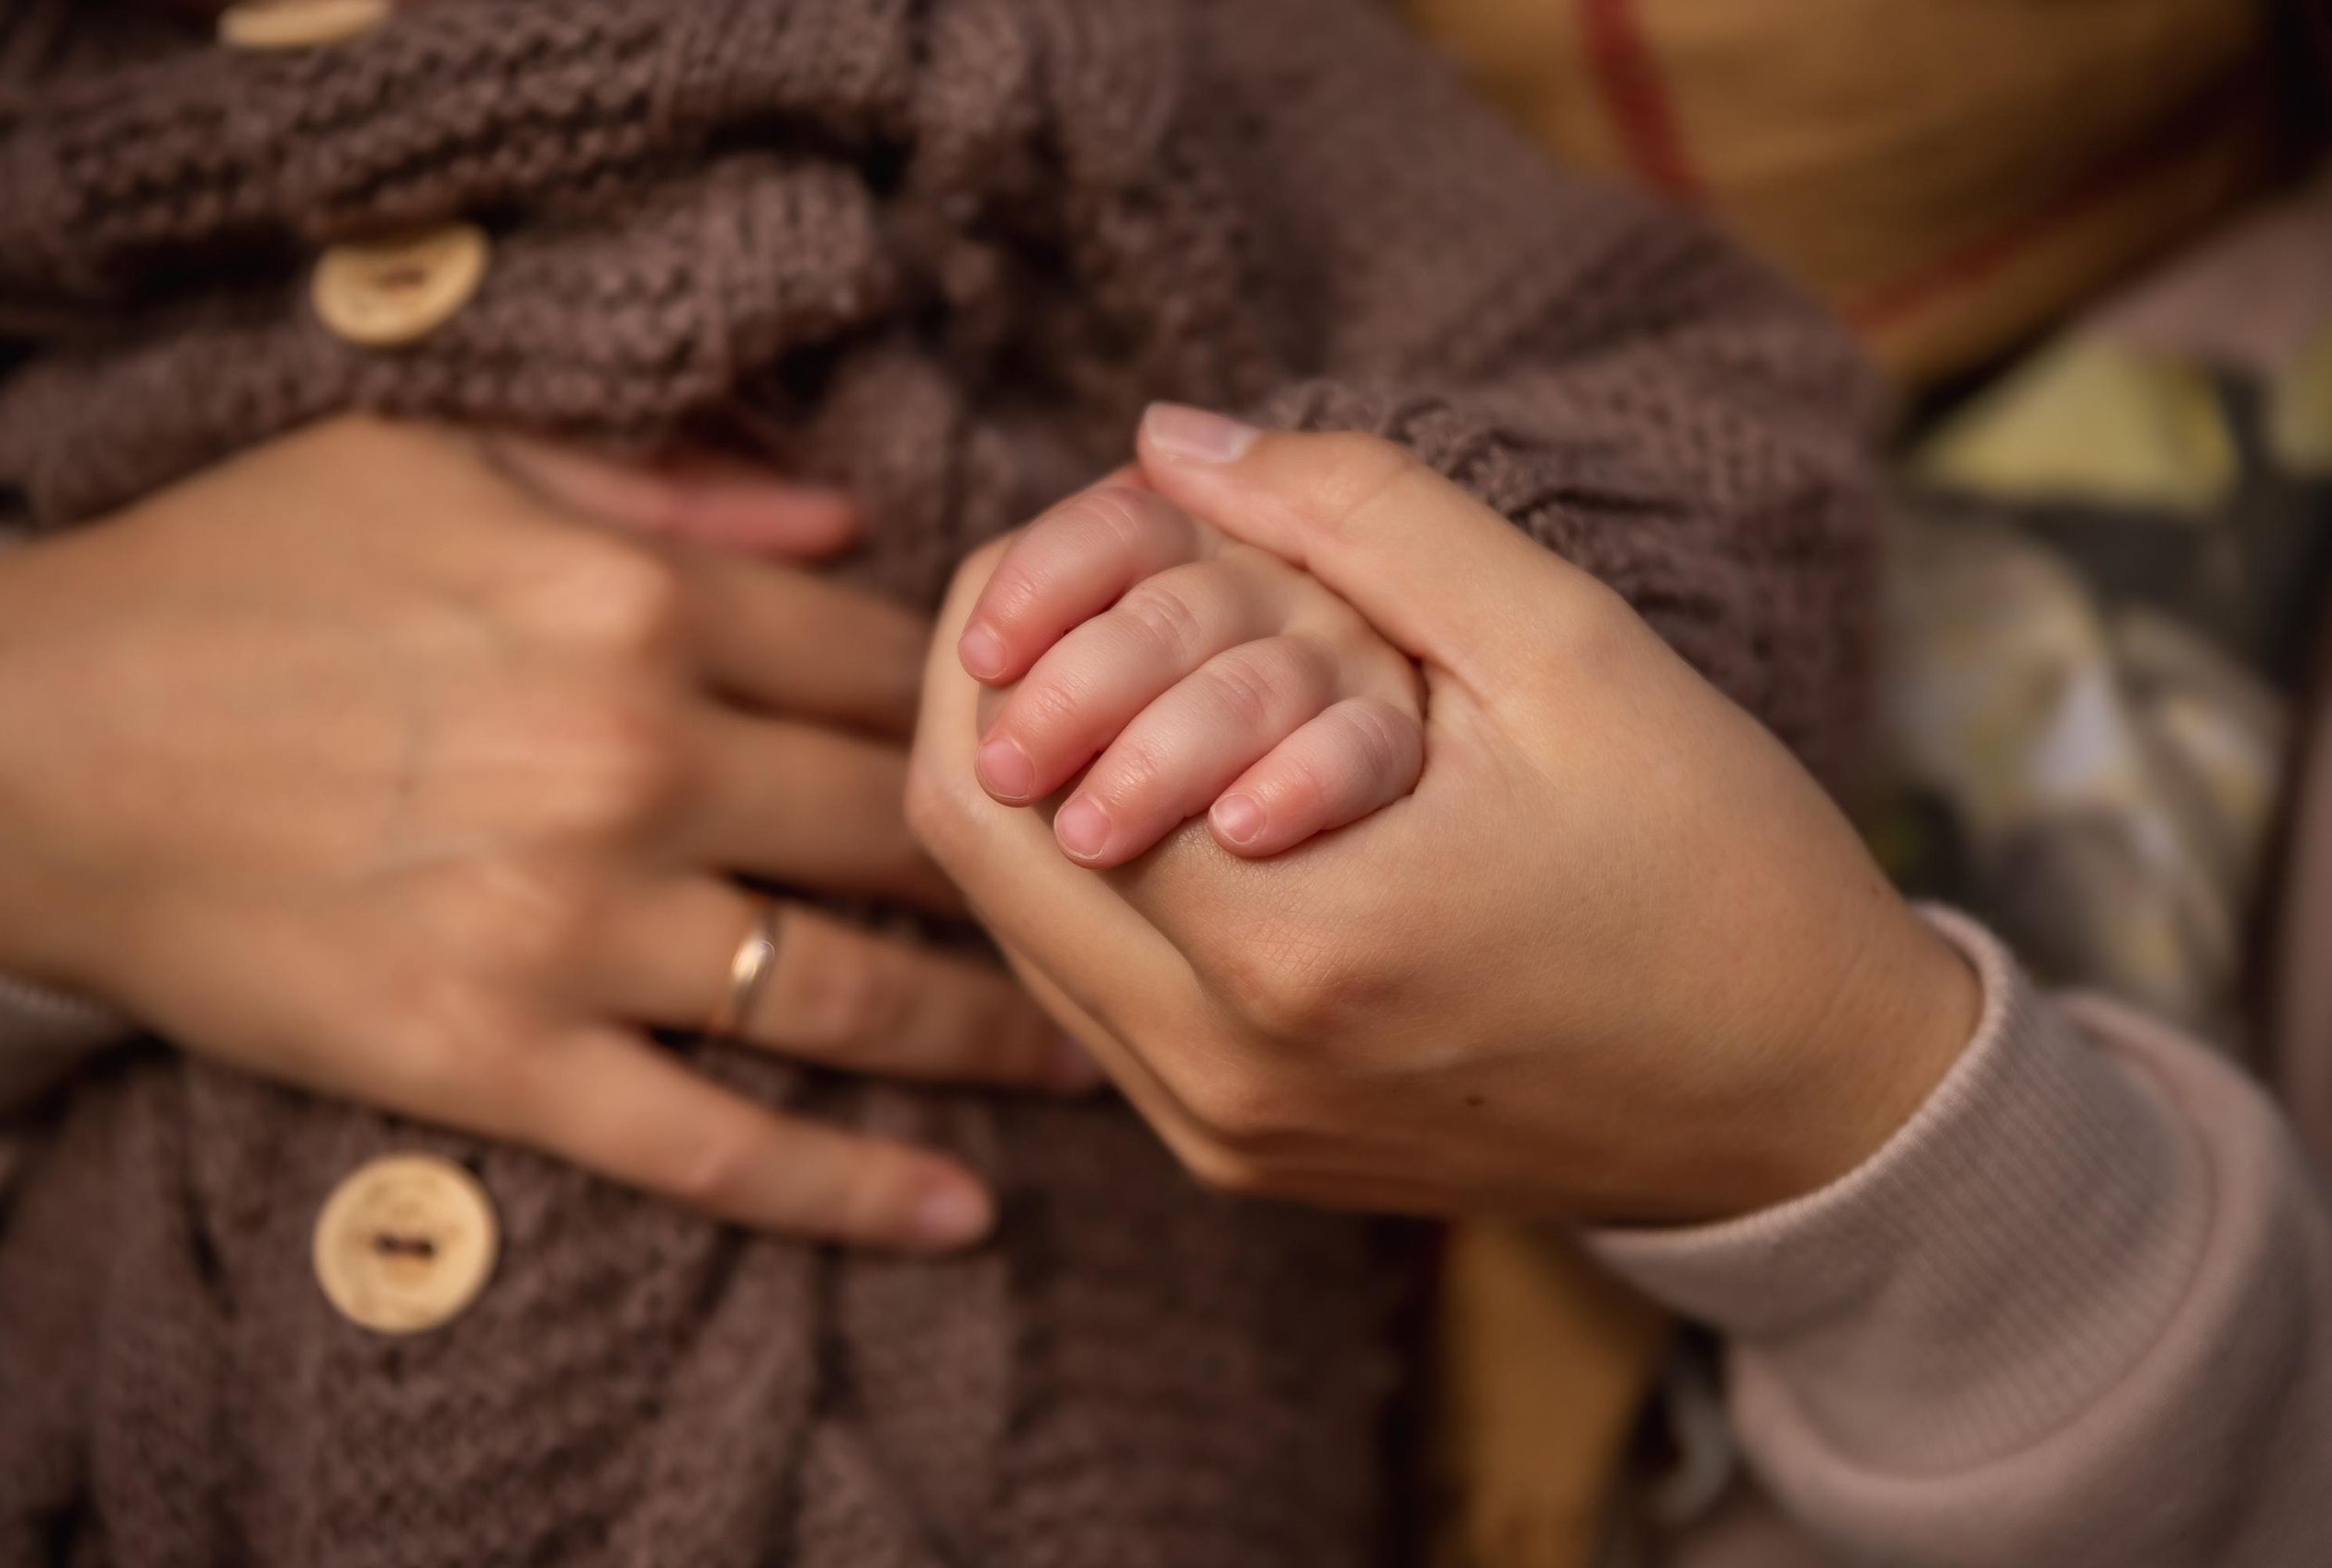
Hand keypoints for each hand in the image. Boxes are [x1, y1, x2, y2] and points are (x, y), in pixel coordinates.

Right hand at [0, 418, 1086, 1250]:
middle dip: (1030, 865)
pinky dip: (850, 1188)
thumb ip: (666, 495)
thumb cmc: (231, 579)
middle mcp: (638, 762)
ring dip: (994, 1030)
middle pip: (905, 826)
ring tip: (1089, 1055)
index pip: (888, 666)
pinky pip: (716, 1143)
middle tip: (1121, 902)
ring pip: (851, 992)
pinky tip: (961, 1212)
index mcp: (637, 607)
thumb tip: (846, 521)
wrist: (18, 745)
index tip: (1057, 743)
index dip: (994, 706)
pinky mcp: (500, 1060)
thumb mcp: (444, 462)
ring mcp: (576, 924)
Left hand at [910, 406, 1980, 1225]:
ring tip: (1135, 676)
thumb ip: (1359, 514)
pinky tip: (1182, 795)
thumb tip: (1164, 436)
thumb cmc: (1714, 868)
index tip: (1098, 527)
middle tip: (1077, 589)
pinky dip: (1099, 879)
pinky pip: (1089, 998)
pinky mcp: (1240, 1160)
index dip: (1027, 605)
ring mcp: (1219, 1134)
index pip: (1016, 750)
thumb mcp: (1565, 648)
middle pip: (973, 845)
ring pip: (1013, 926)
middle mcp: (1216, 1074)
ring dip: (1040, 783)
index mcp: (1287, 949)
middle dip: (997, 686)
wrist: (1811, 1106)